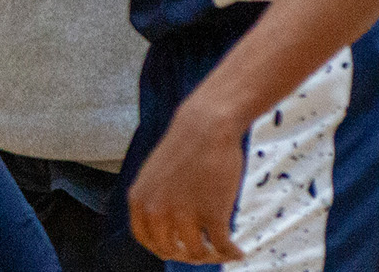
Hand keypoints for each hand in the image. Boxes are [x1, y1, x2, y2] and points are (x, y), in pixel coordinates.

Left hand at [128, 100, 247, 264]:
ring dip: (211, 256)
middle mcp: (158, 212)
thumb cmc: (188, 140)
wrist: (209, 123)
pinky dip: (231, 253)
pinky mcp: (212, 214)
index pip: (147, 239)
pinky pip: (221, 246)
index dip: (163, 247)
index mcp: (140, 200)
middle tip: (203, 251)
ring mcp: (185, 215)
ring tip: (222, 252)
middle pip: (171, 250)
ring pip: (197, 252)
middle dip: (187, 255)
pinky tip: (238, 253)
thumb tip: (169, 220)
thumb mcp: (157, 171)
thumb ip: (156, 197)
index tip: (176, 249)